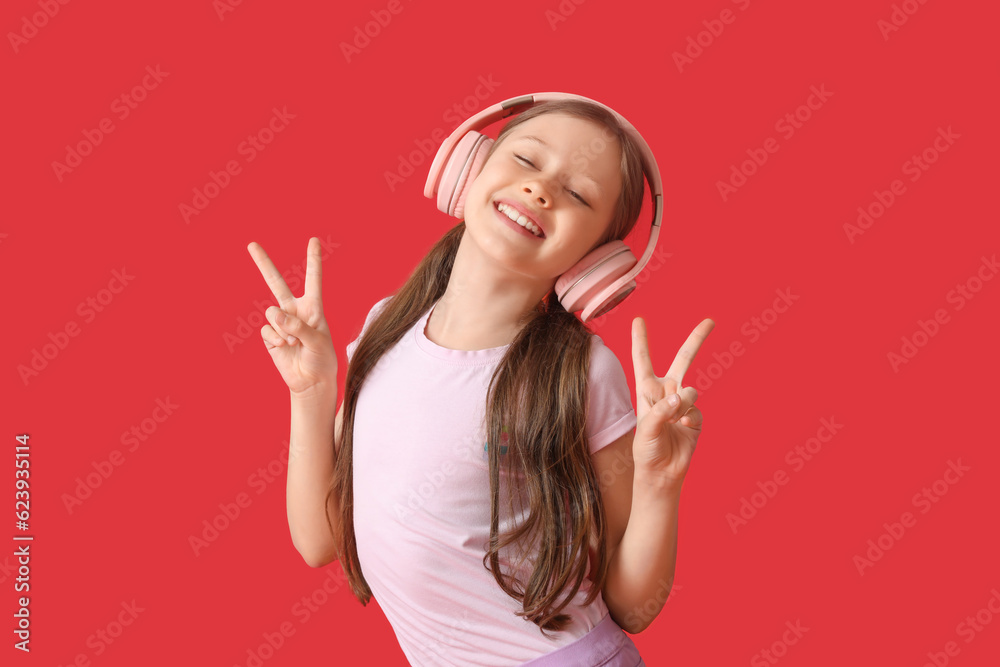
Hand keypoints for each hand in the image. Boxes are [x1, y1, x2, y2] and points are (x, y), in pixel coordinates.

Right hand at [247, 238, 336, 396]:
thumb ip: (298, 326)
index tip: (314, 240)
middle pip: (276, 283)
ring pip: (271, 314)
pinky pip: (266, 331)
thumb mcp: (317, 341)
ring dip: (283, 329)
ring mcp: (280, 323)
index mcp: (313, 307)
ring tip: (295, 343)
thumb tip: (274, 313)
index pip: (313, 280)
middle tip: (251, 244)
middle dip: (263, 263)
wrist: (310, 382)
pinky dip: (276, 340)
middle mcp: (294, 311)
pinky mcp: (270, 336)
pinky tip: (285, 348)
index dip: (313, 260)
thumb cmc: (321, 360)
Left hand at [631, 316, 714, 488]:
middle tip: (710, 321)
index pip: (643, 360)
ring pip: (692, 390)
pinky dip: (691, 418)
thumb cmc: (646, 450)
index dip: (641, 340)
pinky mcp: (696, 418)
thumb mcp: (645, 429)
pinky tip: (684, 428)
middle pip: (683, 359)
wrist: (661, 473)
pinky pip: (698, 411)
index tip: (638, 319)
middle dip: (696, 340)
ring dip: (684, 403)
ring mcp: (683, 404)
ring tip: (674, 419)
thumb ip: (660, 410)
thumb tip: (680, 396)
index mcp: (647, 390)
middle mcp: (666, 392)